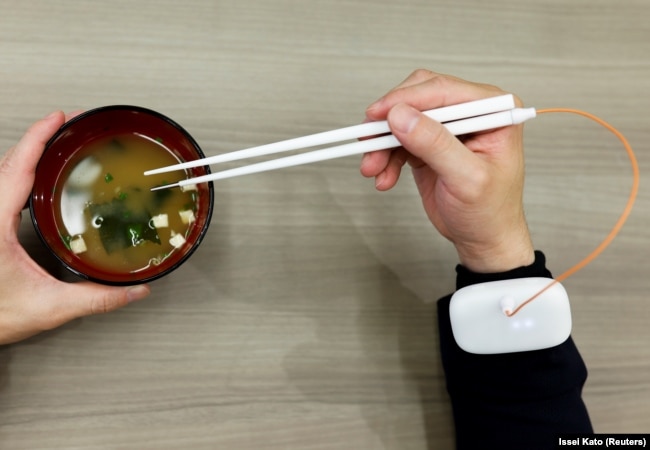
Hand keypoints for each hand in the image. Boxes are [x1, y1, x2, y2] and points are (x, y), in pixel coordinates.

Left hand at [0, 111, 149, 344]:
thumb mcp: (49, 307)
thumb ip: (96, 298)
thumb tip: (132, 290)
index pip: (17, 168)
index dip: (39, 138)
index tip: (59, 118)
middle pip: (10, 162)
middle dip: (41, 138)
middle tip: (68, 124)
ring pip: (3, 173)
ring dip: (30, 154)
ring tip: (57, 143)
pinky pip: (3, 187)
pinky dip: (22, 172)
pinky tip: (38, 178)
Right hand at [361, 70, 534, 272]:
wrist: (482, 240)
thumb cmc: (489, 212)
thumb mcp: (465, 179)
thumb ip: (435, 144)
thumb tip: (402, 116)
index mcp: (493, 111)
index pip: (443, 91)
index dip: (407, 99)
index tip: (379, 114)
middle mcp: (471, 112)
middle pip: (418, 98)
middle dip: (390, 122)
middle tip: (369, 141)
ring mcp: (448, 127)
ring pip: (402, 119)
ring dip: (382, 144)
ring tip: (373, 168)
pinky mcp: (429, 143)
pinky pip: (398, 139)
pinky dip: (385, 157)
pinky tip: (384, 176)